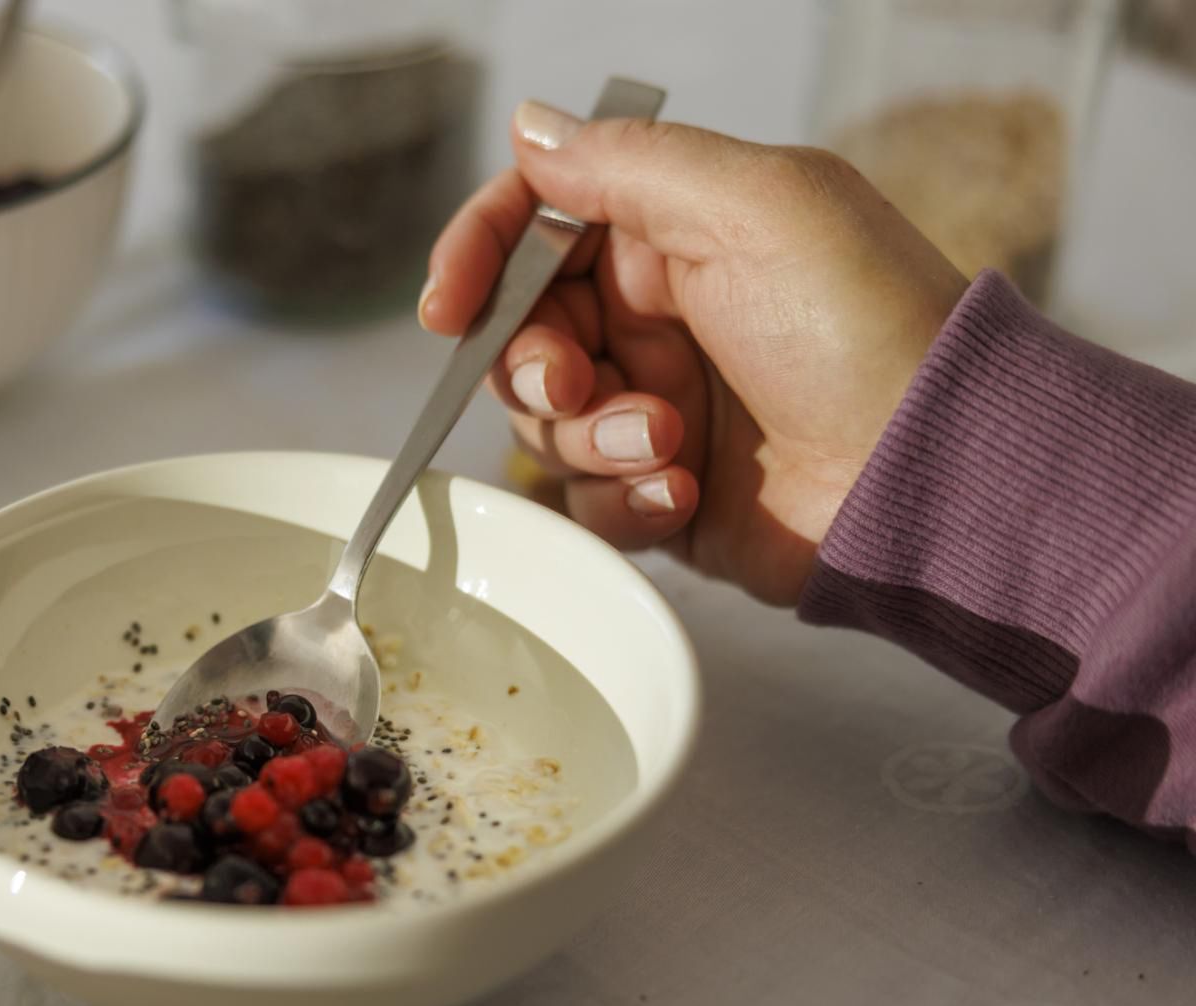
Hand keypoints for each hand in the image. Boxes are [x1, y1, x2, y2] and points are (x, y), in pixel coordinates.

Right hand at [421, 102, 970, 604]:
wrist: (935, 471)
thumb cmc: (867, 326)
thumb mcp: (756, 205)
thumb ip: (630, 163)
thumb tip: (531, 127)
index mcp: (673, 233)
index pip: (535, 225)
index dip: (479, 256)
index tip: (447, 306)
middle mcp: (657, 319)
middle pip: (520, 336)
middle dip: (532, 367)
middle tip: (575, 386)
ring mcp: (658, 408)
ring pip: (546, 427)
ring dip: (591, 439)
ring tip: (669, 444)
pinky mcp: (667, 494)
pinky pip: (587, 501)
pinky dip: (621, 500)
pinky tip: (682, 493)